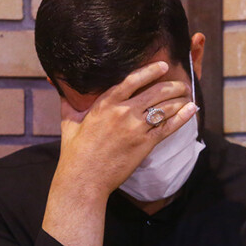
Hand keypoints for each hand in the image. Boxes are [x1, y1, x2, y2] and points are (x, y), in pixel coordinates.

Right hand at [57, 60, 196, 200]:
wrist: (84, 179)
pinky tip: (192, 110)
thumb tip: (53, 80)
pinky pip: (169, 127)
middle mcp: (123, 112)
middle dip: (173, 85)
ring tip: (188, 95)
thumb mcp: (69, 122)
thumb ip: (67, 101)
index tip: (163, 66)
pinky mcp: (145, 144)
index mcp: (105, 103)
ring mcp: (136, 128)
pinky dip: (183, 117)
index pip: (133, 79)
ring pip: (165, 108)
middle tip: (181, 83)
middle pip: (155, 92)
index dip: (151, 71)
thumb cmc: (75, 152)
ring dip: (180, 99)